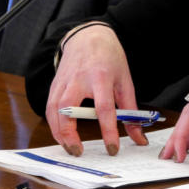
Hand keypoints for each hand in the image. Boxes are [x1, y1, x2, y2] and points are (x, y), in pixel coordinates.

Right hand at [45, 25, 147, 156]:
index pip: (104, 108)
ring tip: (69, 148)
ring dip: (59, 132)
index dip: (108, 131)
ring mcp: (64, 80)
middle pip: (68, 108)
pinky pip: (49, 106)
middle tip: (78, 152)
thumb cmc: (109, 58)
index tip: (112, 149)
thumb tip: (139, 138)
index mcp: (101, 76)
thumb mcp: (125, 81)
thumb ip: (130, 111)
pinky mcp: (55, 83)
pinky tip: (61, 135)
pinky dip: (53, 123)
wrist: (88, 36)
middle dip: (70, 133)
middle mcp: (79, 78)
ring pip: (54, 109)